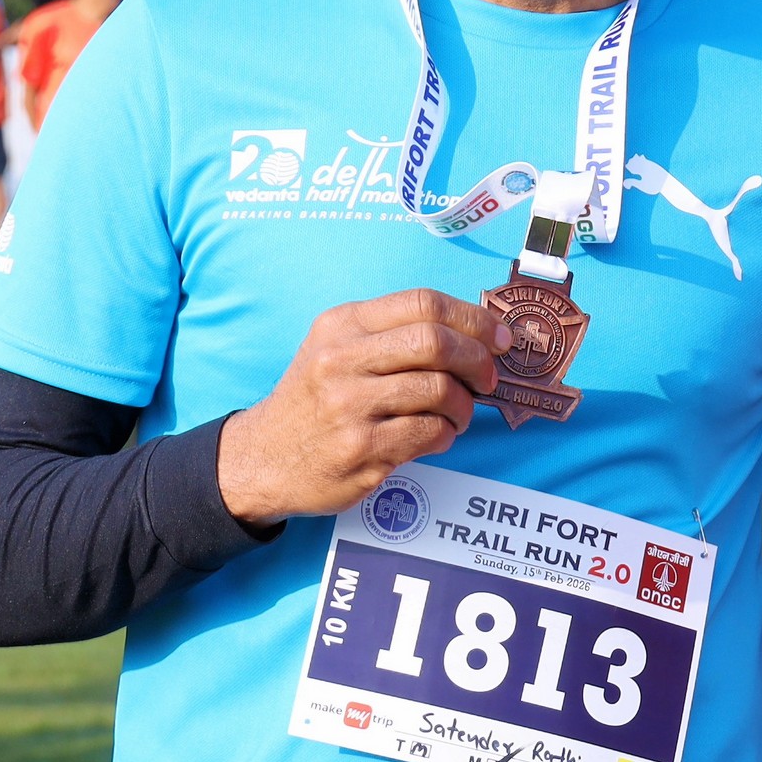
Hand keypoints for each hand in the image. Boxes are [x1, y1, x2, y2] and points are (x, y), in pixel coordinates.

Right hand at [217, 290, 504, 524]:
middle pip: (435, 343)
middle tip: (487, 379)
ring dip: (463, 406)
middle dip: (477, 360)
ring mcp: (349, 406)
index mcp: (342, 325)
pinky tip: (437, 436)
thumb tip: (475, 333)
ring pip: (438, 391)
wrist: (263, 457)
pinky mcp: (360, 449)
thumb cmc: (314, 399)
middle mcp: (341, 359)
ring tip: (457, 414)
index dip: (472, 319)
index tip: (498, 338)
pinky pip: (429, 433)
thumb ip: (393, 334)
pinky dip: (446, 435)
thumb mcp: (335, 348)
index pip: (423, 304)